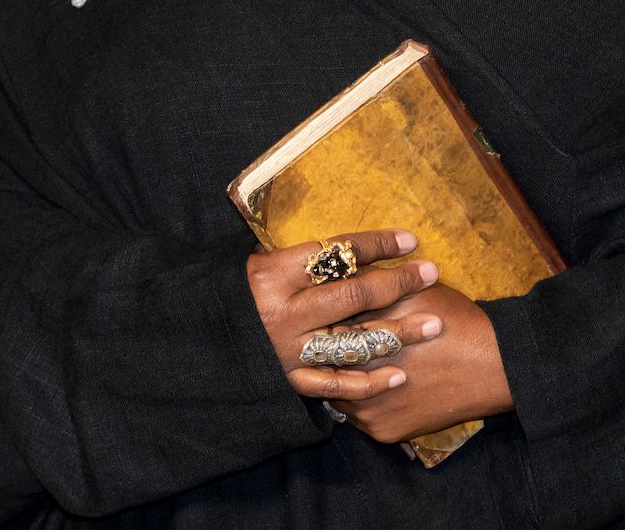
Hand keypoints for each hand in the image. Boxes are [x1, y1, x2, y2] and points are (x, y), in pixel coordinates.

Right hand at [246, 229, 444, 404]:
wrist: (191, 341)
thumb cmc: (228, 295)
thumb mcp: (254, 265)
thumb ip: (298, 261)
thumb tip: (349, 249)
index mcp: (272, 275)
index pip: (335, 253)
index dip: (375, 243)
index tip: (410, 239)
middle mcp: (283, 313)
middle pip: (352, 294)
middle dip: (398, 282)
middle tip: (432, 273)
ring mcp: (287, 351)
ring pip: (353, 340)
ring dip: (397, 332)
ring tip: (433, 324)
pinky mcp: (289, 382)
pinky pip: (337, 385)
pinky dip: (369, 382)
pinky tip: (400, 374)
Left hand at [332, 282, 511, 443]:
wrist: (494, 366)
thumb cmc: (454, 322)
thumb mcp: (414, 292)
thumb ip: (374, 285)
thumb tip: (342, 270)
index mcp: (362, 341)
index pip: (327, 327)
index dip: (326, 314)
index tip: (325, 306)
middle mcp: (359, 381)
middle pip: (327, 363)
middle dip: (327, 347)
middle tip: (329, 334)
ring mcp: (369, 411)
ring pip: (339, 392)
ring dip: (341, 376)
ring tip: (350, 360)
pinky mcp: (383, 431)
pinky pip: (359, 415)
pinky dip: (362, 399)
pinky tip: (371, 382)